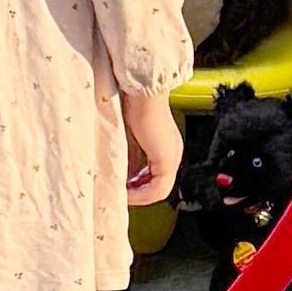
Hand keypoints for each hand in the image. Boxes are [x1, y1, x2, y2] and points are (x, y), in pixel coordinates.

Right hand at [122, 86, 182, 203]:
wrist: (141, 93)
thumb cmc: (132, 104)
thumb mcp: (126, 136)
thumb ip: (127, 156)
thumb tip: (120, 173)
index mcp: (164, 145)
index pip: (154, 176)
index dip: (137, 186)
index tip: (121, 188)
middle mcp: (172, 153)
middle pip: (157, 185)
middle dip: (137, 193)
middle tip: (119, 195)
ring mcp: (172, 157)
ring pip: (159, 190)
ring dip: (139, 196)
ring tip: (121, 197)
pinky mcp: (167, 160)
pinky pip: (159, 189)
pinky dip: (142, 195)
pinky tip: (126, 193)